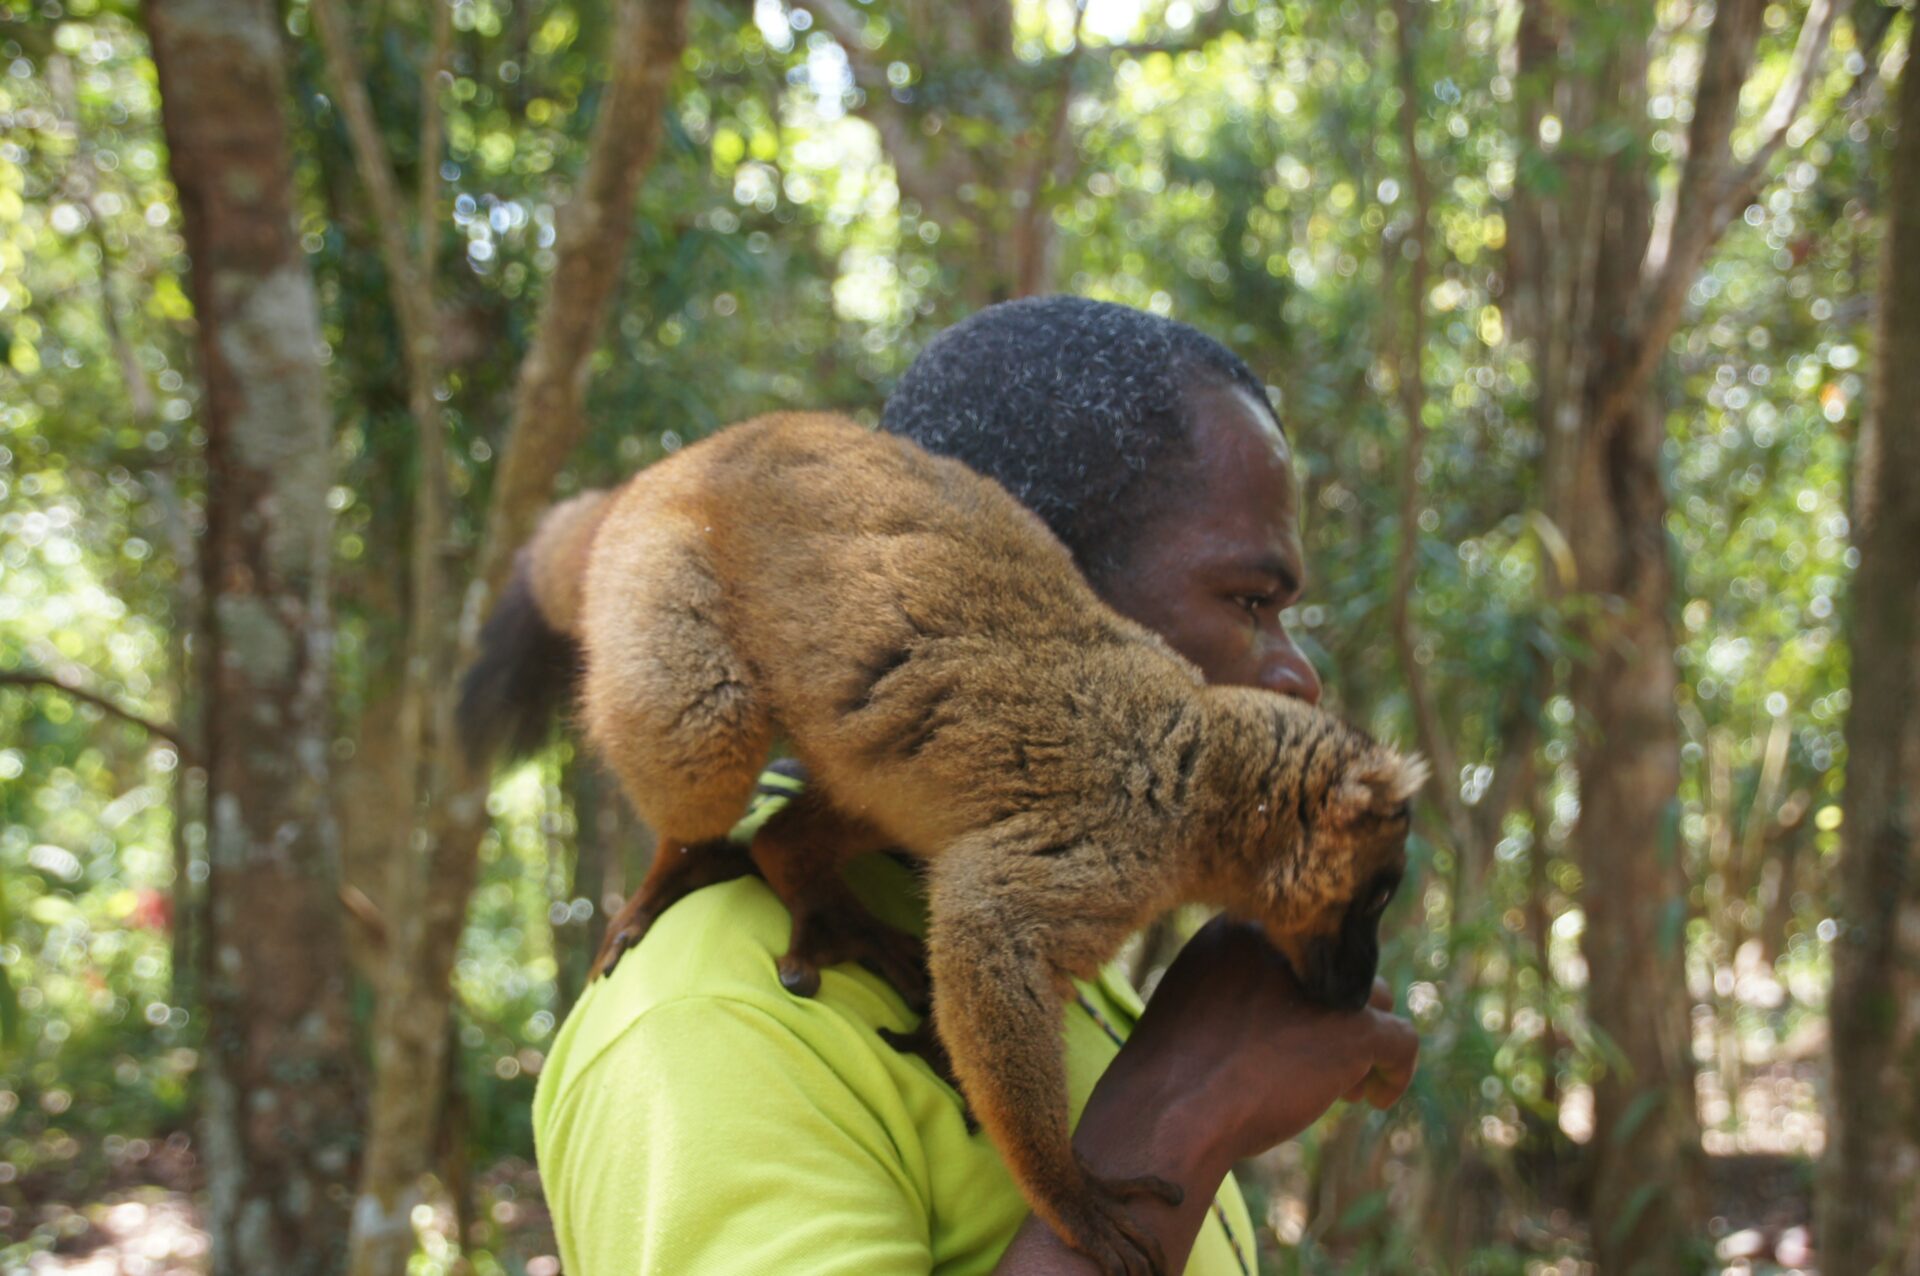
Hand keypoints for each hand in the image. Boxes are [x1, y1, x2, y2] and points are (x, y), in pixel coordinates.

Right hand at [995, 918, 1417, 1272]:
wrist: (1169, 1114)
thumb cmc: (1172, 1071)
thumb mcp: (1194, 1002)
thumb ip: (1240, 985)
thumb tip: (1288, 1004)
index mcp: (1240, 926)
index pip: (1299, 947)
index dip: (1301, 993)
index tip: (1289, 1031)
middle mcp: (1287, 939)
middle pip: (1336, 973)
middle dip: (1331, 1018)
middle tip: (1313, 1064)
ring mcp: (1324, 983)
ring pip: (1372, 1001)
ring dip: (1358, 1043)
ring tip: (1340, 1089)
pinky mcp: (1354, 1027)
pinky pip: (1401, 1041)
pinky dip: (1395, 1073)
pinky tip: (1374, 1100)